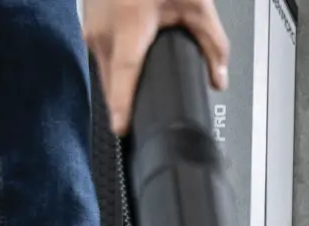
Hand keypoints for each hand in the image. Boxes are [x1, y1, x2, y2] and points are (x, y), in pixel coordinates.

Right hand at [84, 0, 230, 134]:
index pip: (124, 78)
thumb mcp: (196, 4)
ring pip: (106, 71)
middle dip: (128, 103)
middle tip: (146, 118)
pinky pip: (103, 56)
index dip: (123, 107)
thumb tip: (219, 78)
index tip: (123, 130)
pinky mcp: (89, 24)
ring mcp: (91, 28)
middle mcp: (104, 31)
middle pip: (114, 82)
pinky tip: (134, 64)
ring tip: (142, 88)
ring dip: (123, 83)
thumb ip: (213, 44)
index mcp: (128, 27)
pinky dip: (118, 66)